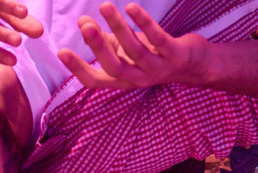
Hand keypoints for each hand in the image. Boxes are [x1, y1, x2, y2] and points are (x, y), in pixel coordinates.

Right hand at [57, 2, 209, 89]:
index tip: (61, 52)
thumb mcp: (127, 50)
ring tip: (105, 7)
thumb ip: (105, 39)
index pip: (95, 81)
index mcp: (123, 80)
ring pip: (134, 51)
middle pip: (113, 67)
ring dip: (118, 27)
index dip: (77, 69)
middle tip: (85, 25)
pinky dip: (144, 23)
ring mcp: (157, 69)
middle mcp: (138, 79)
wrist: (196, 65)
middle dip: (97, 46)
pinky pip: (158, 38)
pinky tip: (132, 8)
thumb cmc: (155, 55)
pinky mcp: (175, 55)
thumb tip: (82, 22)